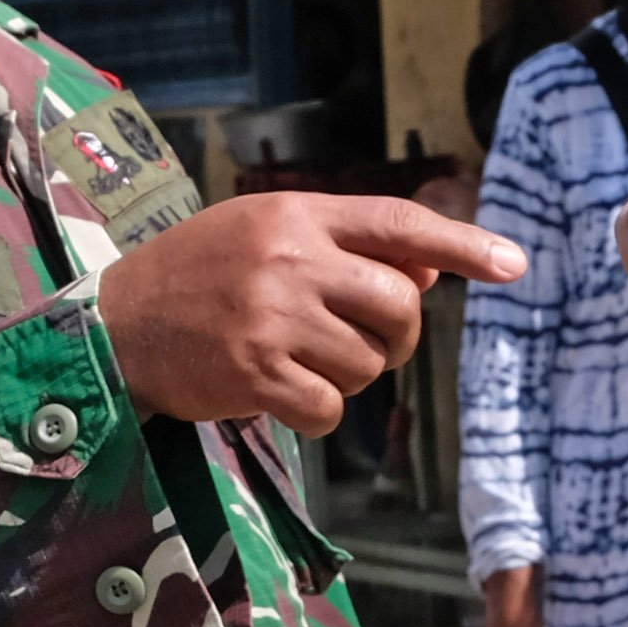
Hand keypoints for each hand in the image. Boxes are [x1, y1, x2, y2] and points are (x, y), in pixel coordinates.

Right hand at [102, 194, 521, 432]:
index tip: (514, 264)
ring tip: (295, 359)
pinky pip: (332, 408)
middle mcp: (289, 259)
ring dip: (346, 375)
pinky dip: (316, 411)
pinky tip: (277, 392)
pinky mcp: (257, 373)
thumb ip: (344, 247)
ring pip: (368, 362)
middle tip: (363, 341)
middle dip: (397, 335)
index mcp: (296, 215)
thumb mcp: (266, 237)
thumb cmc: (199, 278)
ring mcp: (274, 317)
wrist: (113, 326)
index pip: (399, 223)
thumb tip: (430, 270)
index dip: (463, 244)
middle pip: (398, 304)